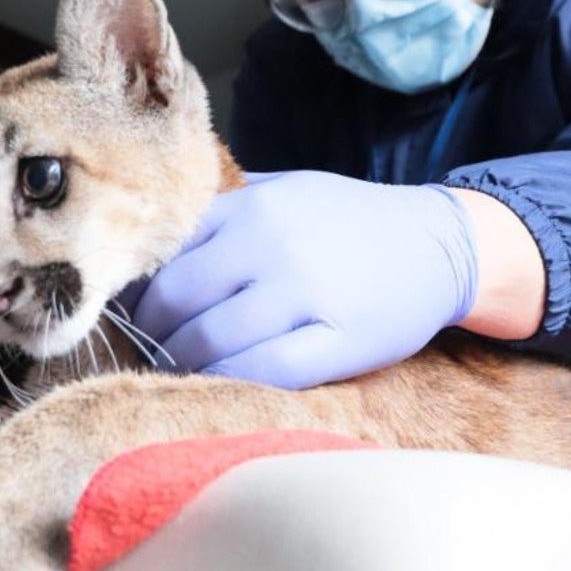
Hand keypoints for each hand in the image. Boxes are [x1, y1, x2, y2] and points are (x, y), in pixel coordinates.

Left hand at [131, 171, 477, 388]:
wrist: (440, 244)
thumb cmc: (353, 221)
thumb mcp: (289, 190)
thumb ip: (228, 207)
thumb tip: (155, 236)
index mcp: (253, 206)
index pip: (165, 248)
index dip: (138, 284)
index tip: (129, 305)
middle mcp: (272, 245)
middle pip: (175, 299)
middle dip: (151, 331)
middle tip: (148, 346)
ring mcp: (305, 293)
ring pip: (210, 340)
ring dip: (182, 362)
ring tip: (178, 367)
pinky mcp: (337, 341)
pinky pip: (261, 371)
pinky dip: (228, 380)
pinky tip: (220, 380)